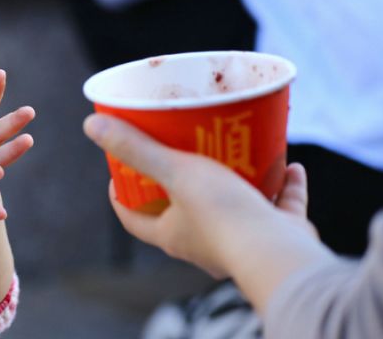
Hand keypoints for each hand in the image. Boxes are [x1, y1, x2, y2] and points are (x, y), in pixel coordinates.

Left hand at [84, 114, 316, 277]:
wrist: (282, 255)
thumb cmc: (223, 216)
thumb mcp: (176, 172)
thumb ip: (137, 150)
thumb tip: (90, 127)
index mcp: (173, 236)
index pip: (134, 219)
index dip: (122, 197)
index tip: (119, 172)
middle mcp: (203, 244)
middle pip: (184, 211)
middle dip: (181, 183)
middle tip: (180, 151)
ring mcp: (242, 243)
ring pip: (235, 209)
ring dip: (236, 181)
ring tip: (237, 152)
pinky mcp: (279, 238)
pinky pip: (281, 209)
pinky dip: (285, 187)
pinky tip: (292, 166)